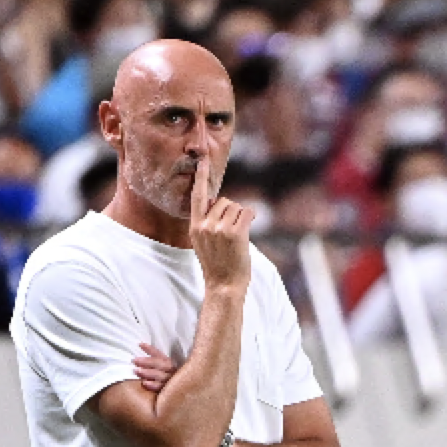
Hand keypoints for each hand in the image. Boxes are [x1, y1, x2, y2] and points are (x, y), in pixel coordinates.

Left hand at [133, 342, 179, 392]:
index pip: (159, 354)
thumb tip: (140, 346)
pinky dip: (153, 385)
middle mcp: (172, 370)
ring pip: (160, 376)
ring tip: (136, 370)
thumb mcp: (163, 366)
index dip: (150, 349)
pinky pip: (161, 388)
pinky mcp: (169, 391)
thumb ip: (153, 358)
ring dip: (148, 373)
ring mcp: (171, 381)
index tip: (140, 344)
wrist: (180, 391)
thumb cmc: (167, 377)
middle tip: (134, 360)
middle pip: (160, 364)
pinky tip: (144, 383)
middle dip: (147, 362)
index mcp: (170, 363)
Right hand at [189, 155, 252, 290]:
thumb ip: (207, 223)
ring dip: (241, 216)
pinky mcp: (236, 234)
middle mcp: (205, 225)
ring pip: (236, 207)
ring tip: (237, 236)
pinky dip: (251, 216)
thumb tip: (220, 204)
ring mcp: (220, 229)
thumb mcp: (203, 242)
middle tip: (232, 232)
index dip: (201, 177)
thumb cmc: (217, 265)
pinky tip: (249, 227)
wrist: (224, 286)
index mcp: (194, 226)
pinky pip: (247, 212)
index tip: (202, 160)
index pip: (197, 196)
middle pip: (223, 201)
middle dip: (231, 211)